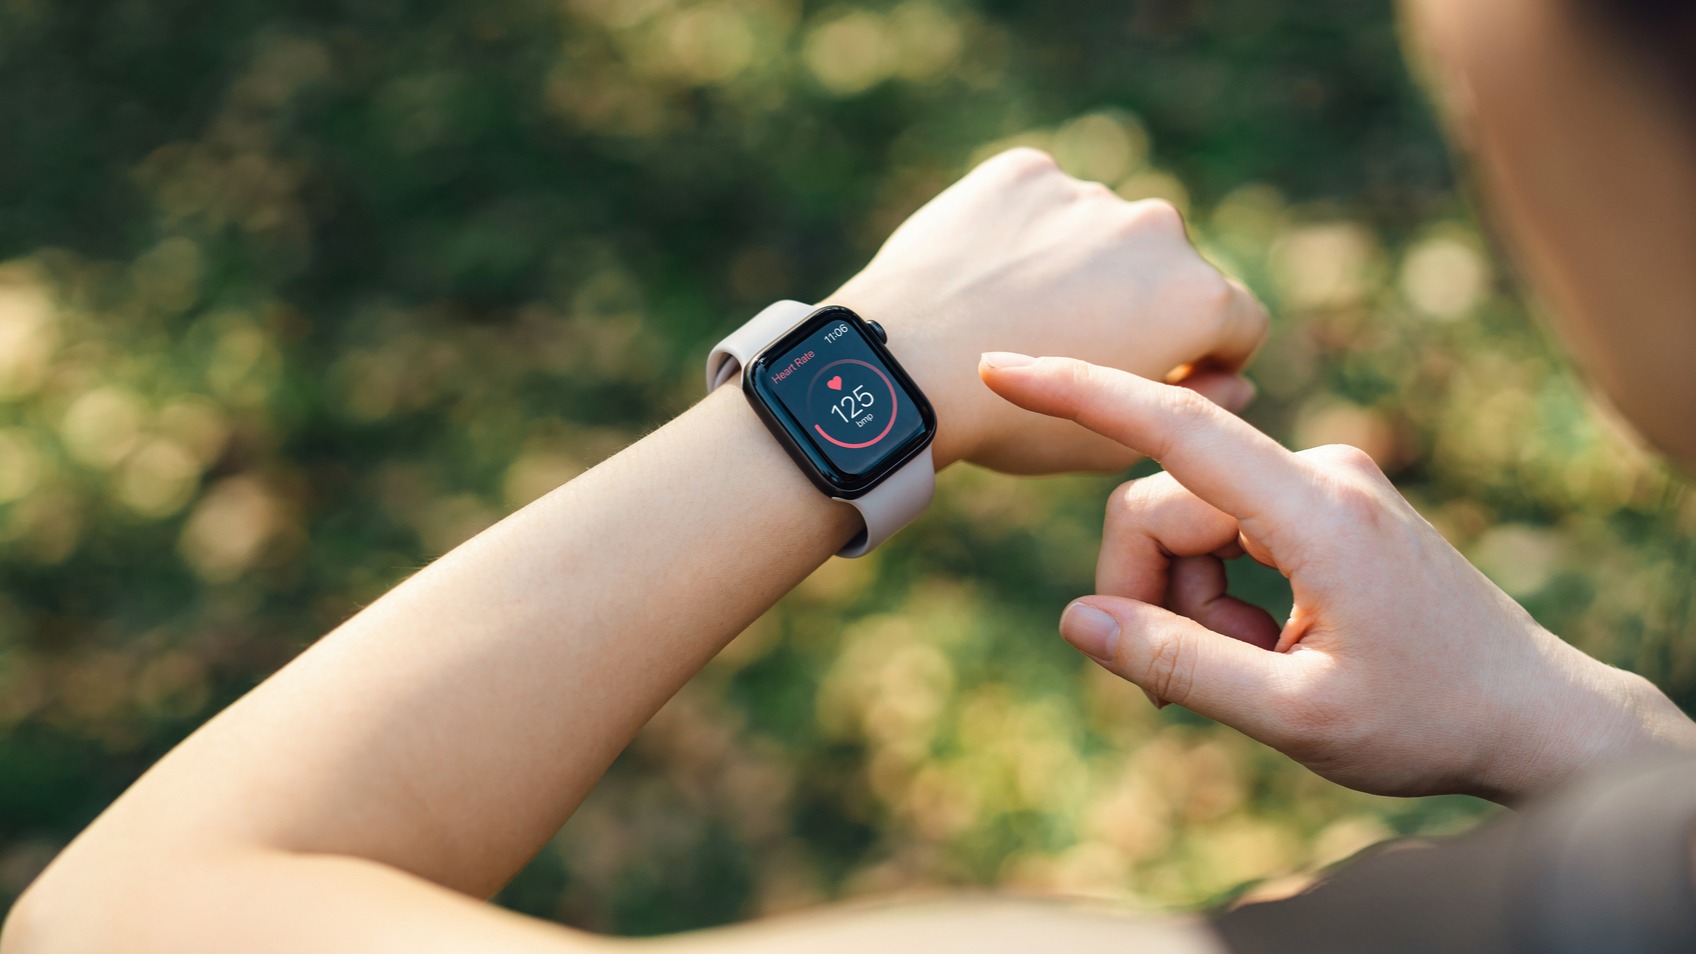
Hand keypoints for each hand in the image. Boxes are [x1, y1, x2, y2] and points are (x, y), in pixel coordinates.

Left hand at [831, 148, 1266, 473]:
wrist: (903, 369)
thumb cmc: (1009, 423)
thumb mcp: (1110, 444)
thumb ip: (1190, 405)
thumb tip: (1234, 377)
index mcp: (1198, 299)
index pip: (1240, 321)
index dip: (1208, 356)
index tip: (1163, 372)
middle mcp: (1158, 230)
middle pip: (1169, 268)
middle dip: (1140, 300)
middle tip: (1072, 342)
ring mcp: (1089, 193)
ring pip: (1101, 230)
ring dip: (1079, 261)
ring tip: (1015, 312)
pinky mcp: (1025, 171)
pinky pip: (1040, 199)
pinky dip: (1022, 229)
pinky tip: (984, 274)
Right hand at [979, 353, 1695, 803]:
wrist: (1537, 716)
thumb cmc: (1428, 720)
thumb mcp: (1293, 715)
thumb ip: (1178, 665)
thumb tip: (1075, 620)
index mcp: (1316, 510)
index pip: (1173, 428)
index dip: (1078, 393)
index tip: (1000, 367)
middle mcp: (1320, 473)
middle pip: (1162, 507)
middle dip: (1150, 593)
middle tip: (1183, 685)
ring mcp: (1326, 483)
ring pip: (1190, 524)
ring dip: (1192, 604)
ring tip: (1255, 670)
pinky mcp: (1327, 503)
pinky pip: (1228, 532)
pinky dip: (1221, 594)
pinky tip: (1269, 647)